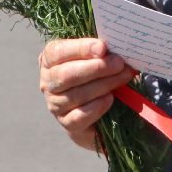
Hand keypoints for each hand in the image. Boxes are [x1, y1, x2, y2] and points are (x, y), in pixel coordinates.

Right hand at [39, 37, 132, 152]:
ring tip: (123, 78)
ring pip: (76, 95)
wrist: (99, 110)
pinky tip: (110, 99)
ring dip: (103, 85)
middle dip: (96, 68)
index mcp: (50, 59)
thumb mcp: (94, 58)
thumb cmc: (95, 74)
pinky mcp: (67, 124)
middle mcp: (48, 82)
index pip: (59, 51)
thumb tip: (111, 50)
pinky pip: (79, 116)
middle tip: (119, 64)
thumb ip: (98, 52)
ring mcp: (55, 105)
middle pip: (67, 75)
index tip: (102, 48)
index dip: (81, 48)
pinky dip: (97, 107)